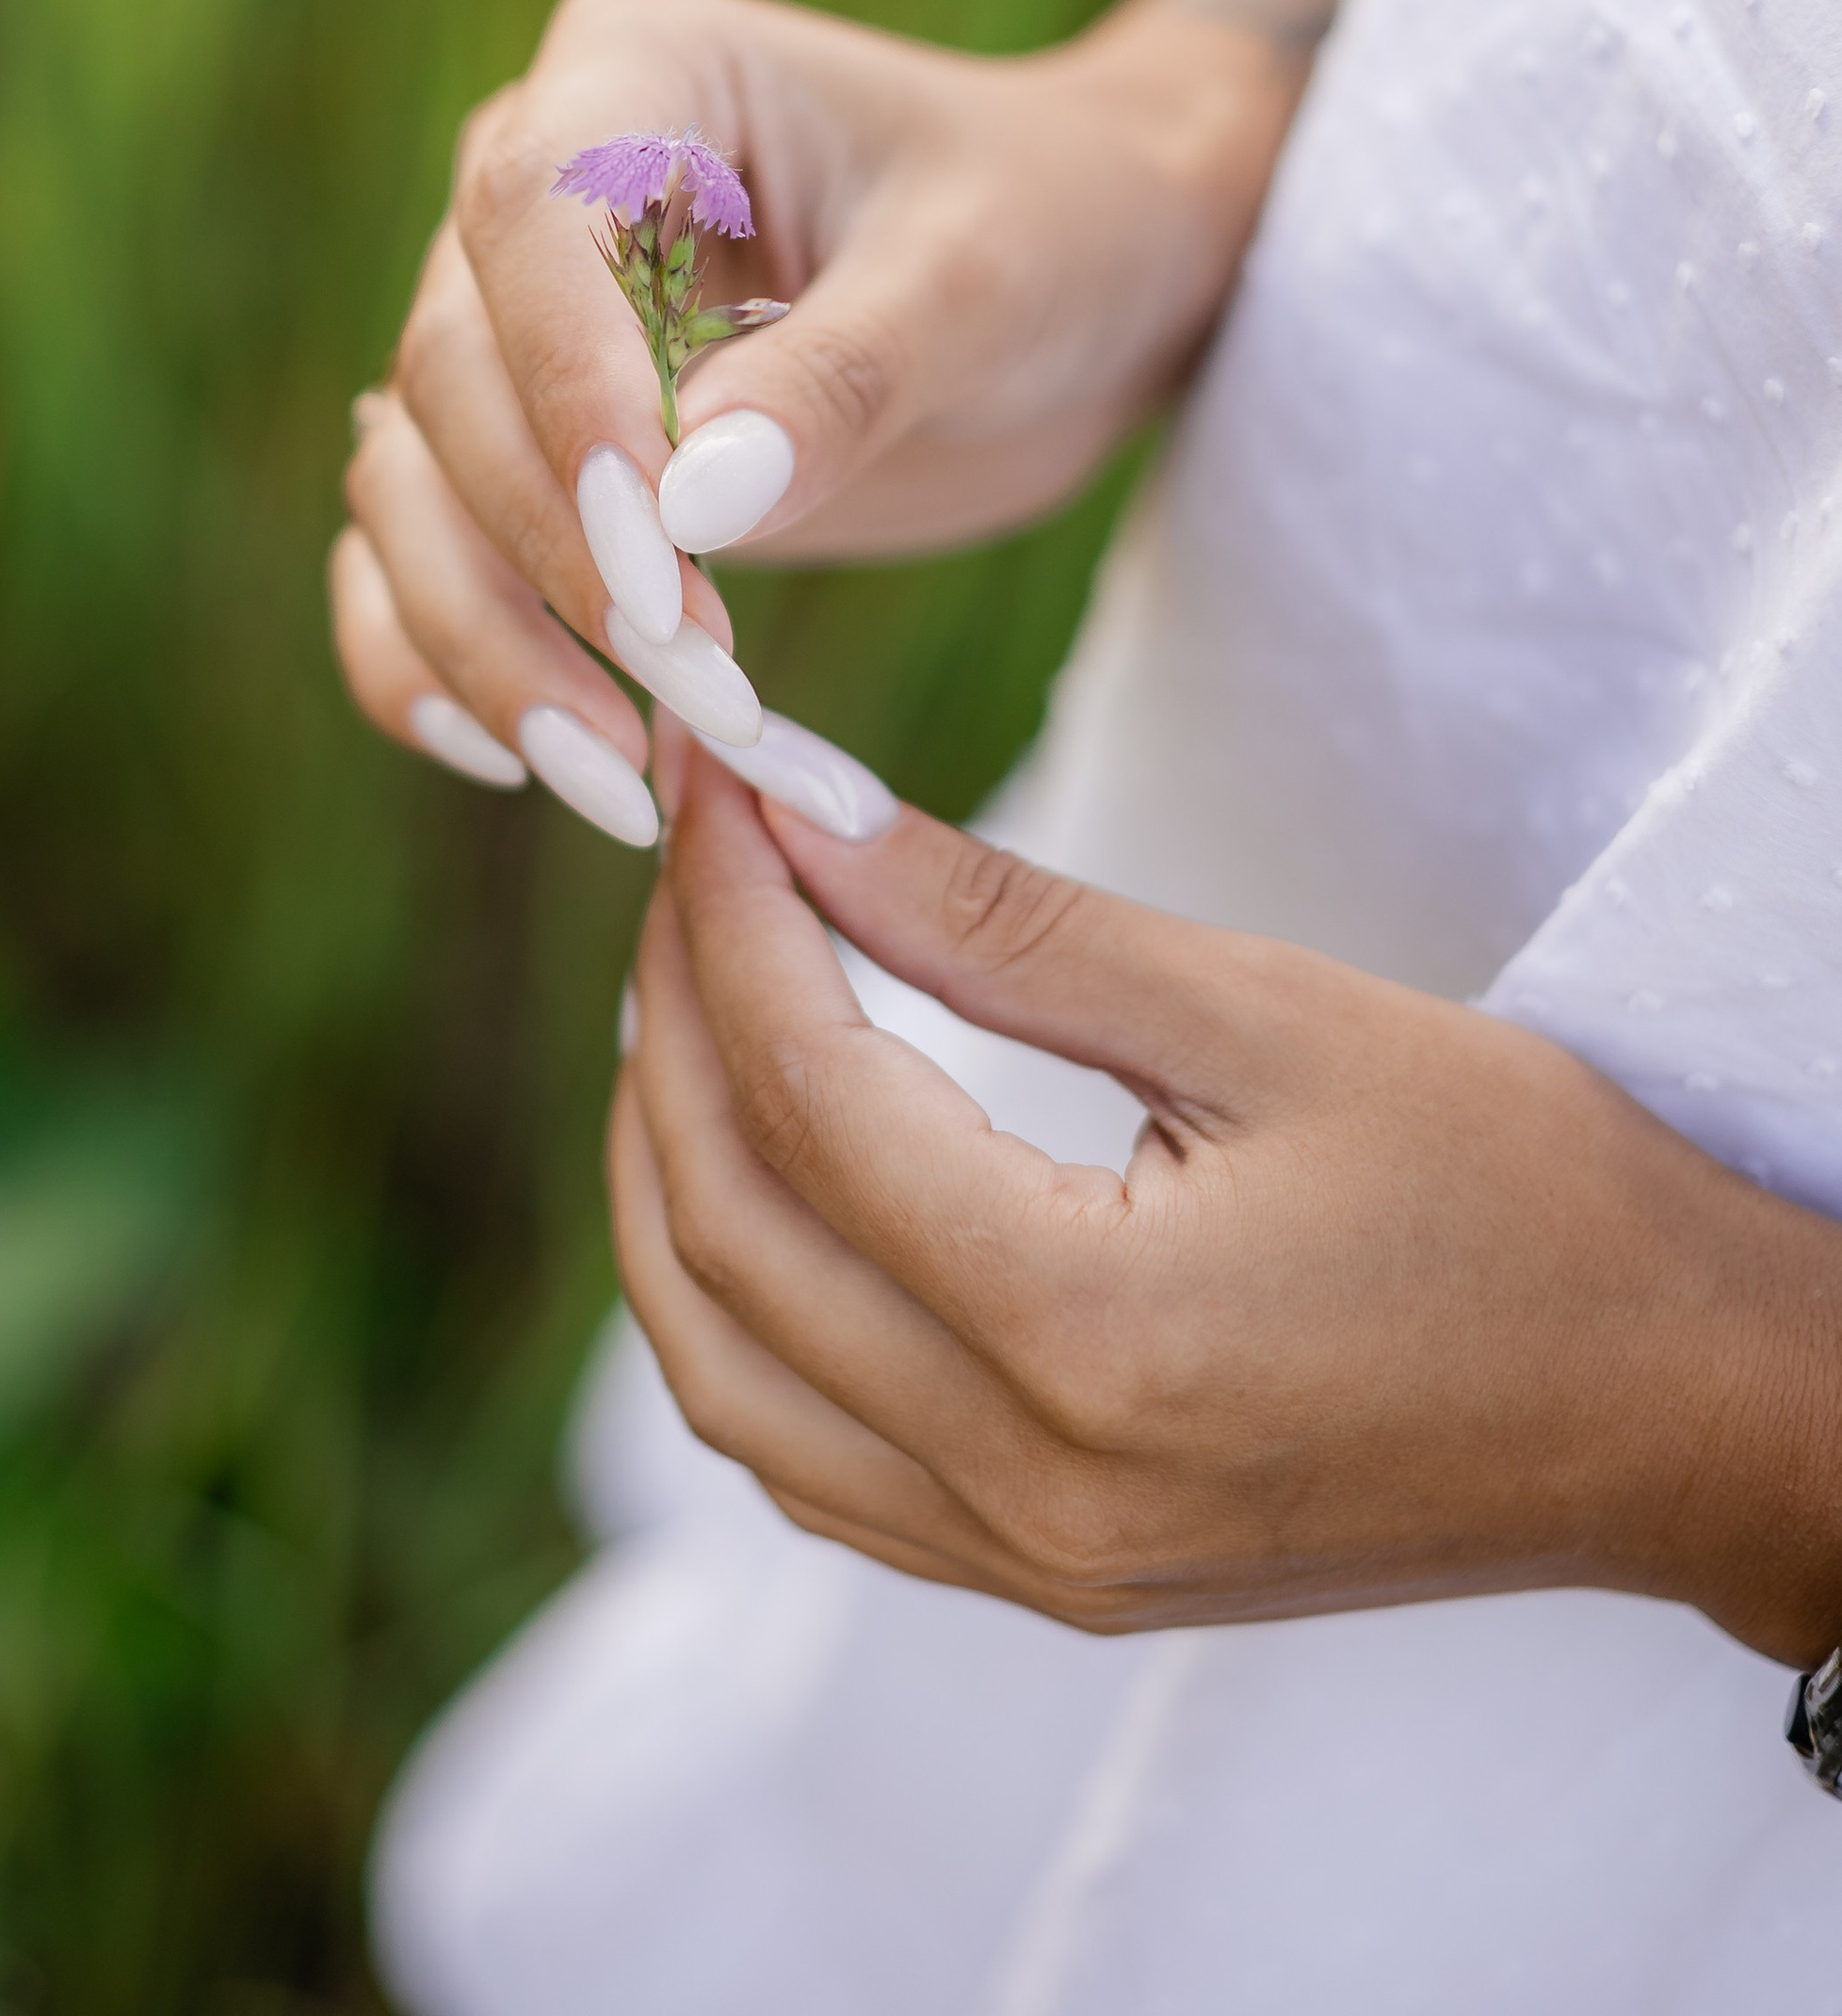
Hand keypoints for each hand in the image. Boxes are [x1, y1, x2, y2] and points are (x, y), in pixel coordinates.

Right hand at [332, 0, 1361, 825]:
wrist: (1094, 267)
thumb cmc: (1054, 225)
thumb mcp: (984, 283)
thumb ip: (840, 379)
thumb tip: (687, 511)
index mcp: (636, 66)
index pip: (527, 217)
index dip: (565, 391)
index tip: (660, 561)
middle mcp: (531, 178)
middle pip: (448, 369)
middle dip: (547, 550)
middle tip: (690, 690)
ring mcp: (513, 316)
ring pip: (407, 476)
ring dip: (482, 632)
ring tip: (617, 775)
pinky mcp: (528, 443)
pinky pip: (413, 550)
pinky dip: (428, 655)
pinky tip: (506, 759)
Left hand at [610, 734, 1841, 1665]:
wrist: (1681, 1410)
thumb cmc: (1524, 1194)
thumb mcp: (1269, 1016)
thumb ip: (1009, 926)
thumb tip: (801, 809)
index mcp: (1089, 1335)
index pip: (810, 1095)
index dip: (732, 910)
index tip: (712, 769)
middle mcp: (1027, 1483)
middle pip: (729, 1230)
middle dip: (674, 1013)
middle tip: (690, 849)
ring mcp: (1029, 1558)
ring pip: (721, 1370)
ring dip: (666, 1168)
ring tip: (685, 989)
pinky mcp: (1049, 1578)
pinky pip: (802, 1458)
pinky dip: (730, 1309)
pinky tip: (746, 1176)